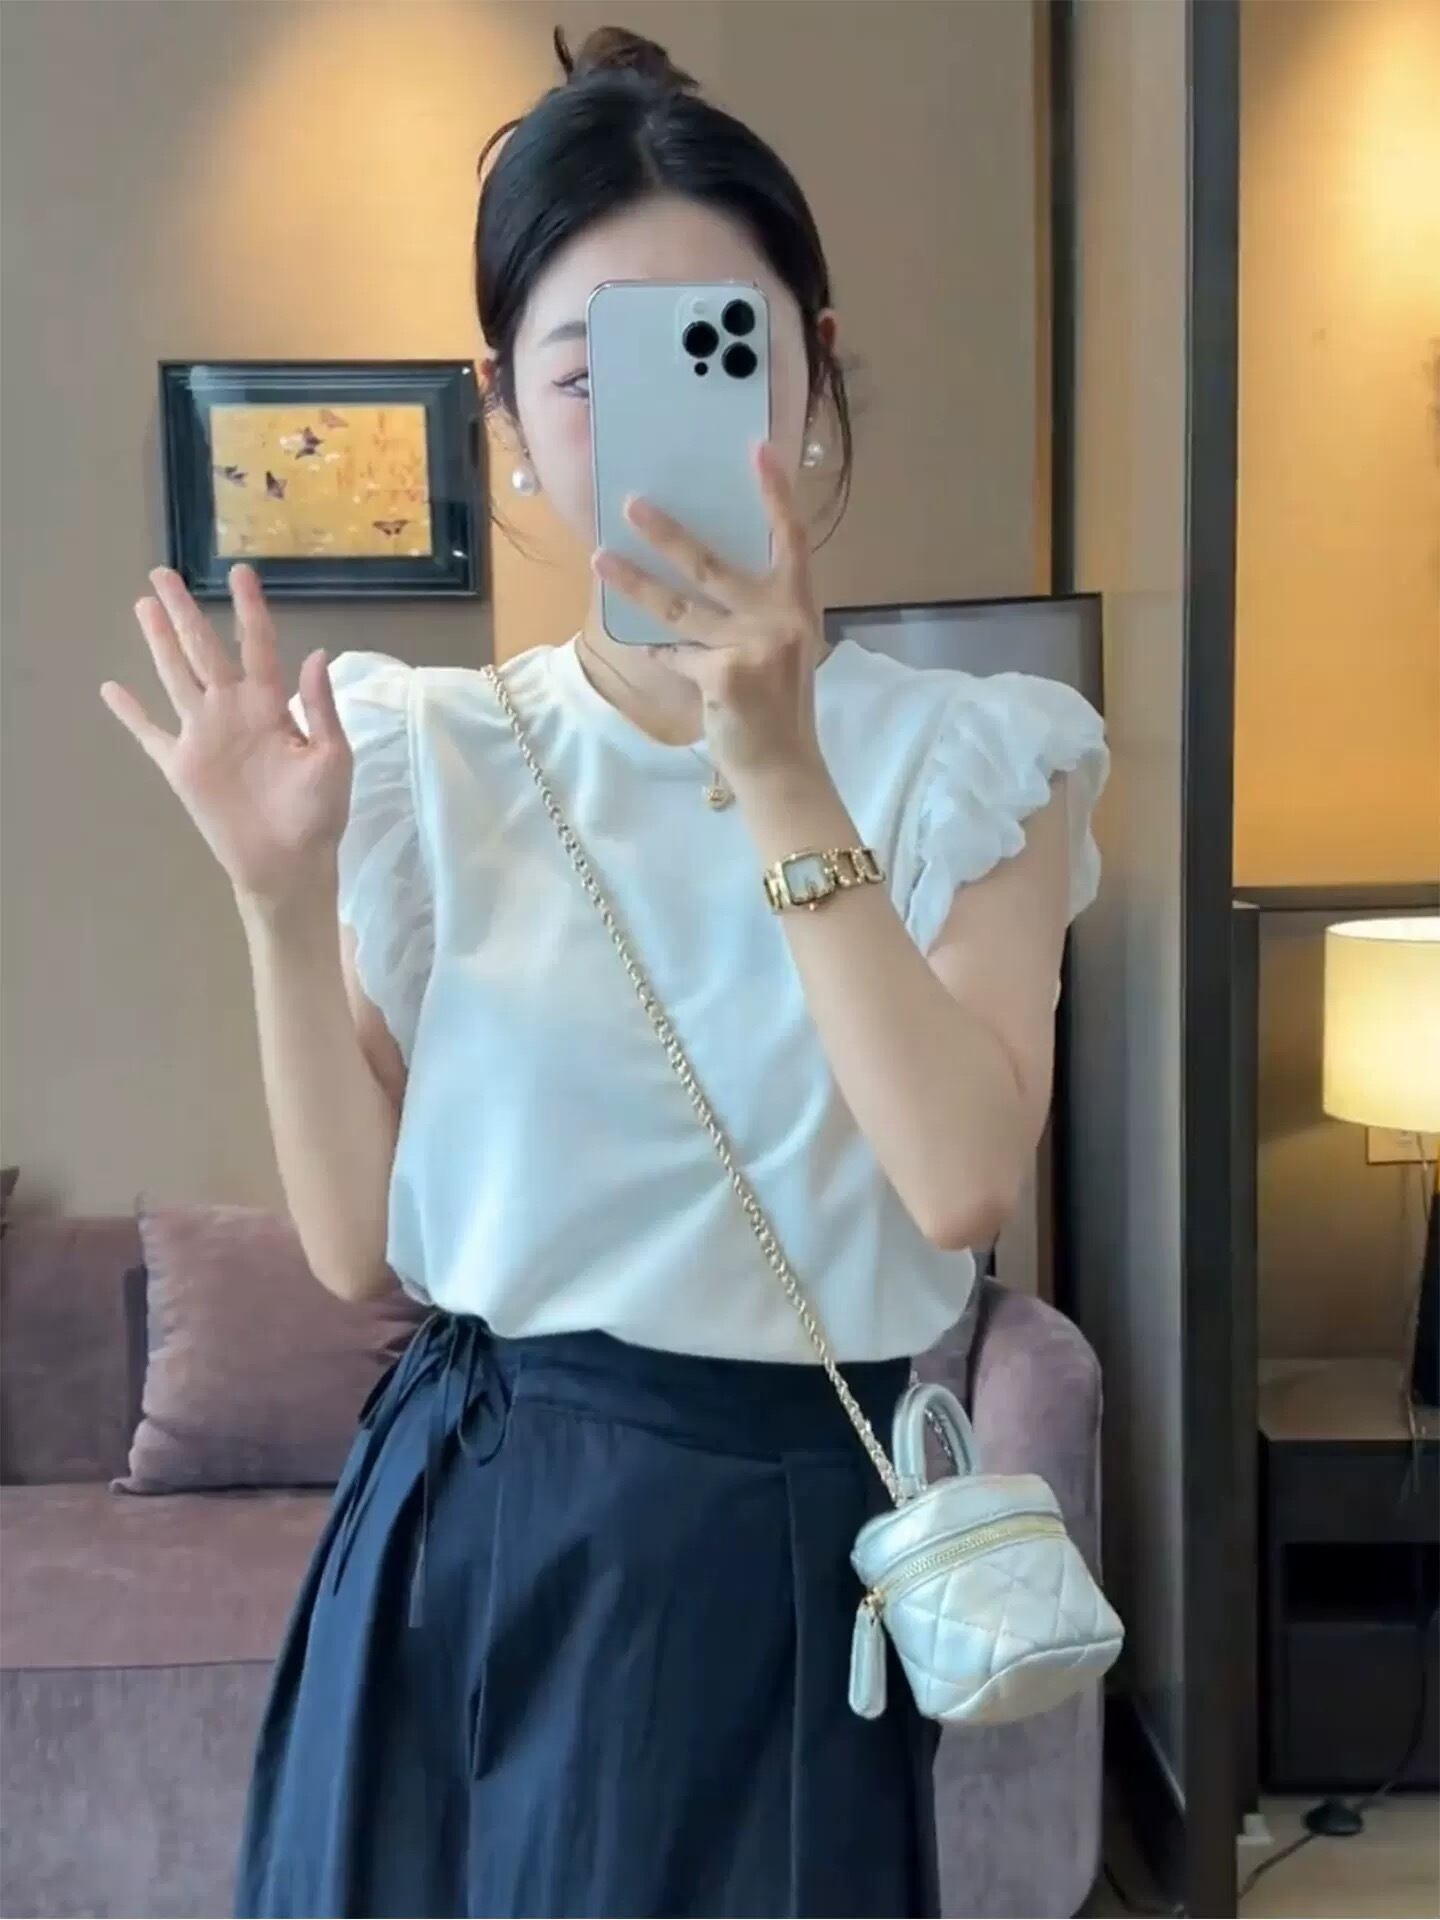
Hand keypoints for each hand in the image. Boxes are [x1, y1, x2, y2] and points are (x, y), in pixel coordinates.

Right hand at [100, 564, 351, 906]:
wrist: (290, 861)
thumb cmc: (319, 812)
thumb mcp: (332, 757)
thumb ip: (321, 708)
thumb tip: (316, 655)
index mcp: (270, 705)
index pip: (258, 645)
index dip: (250, 609)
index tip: (242, 572)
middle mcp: (232, 710)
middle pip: (203, 649)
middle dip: (184, 612)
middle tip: (164, 573)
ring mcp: (204, 735)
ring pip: (175, 676)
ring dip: (158, 643)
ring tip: (142, 605)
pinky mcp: (182, 766)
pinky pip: (149, 734)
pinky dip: (130, 714)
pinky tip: (111, 689)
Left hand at [591, 441, 826, 787]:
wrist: (783, 768)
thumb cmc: (778, 708)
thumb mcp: (778, 651)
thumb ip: (752, 614)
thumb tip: (695, 576)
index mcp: (798, 606)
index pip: (790, 538)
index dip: (775, 494)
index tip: (760, 449)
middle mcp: (780, 619)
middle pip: (714, 564)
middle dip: (668, 533)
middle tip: (631, 502)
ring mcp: (753, 645)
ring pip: (678, 605)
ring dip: (634, 581)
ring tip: (599, 557)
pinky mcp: (724, 674)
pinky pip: (675, 653)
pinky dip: (660, 651)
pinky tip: (647, 646)